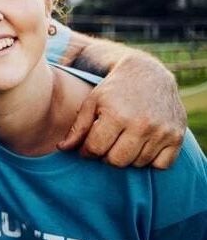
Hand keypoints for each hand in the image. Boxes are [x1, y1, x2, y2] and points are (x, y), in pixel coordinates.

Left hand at [58, 54, 186, 168]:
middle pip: (117, 161)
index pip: (95, 149)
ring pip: (138, 164)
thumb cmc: (114, 90)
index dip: (87, 151)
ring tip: (123, 141)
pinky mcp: (177, 137)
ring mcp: (162, 132)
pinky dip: (150, 161)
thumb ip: (77, 128)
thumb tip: (62, 149)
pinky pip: (161, 165)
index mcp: (117, 115)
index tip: (88, 145)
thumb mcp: (92, 102)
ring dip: (127, 157)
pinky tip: (142, 146)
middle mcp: (142, 125)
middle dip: (106, 156)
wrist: (148, 74)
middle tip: (106, 144)